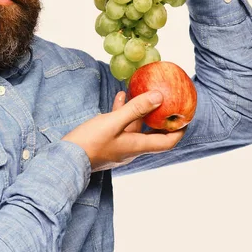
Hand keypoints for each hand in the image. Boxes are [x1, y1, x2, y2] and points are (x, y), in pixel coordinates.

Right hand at [62, 91, 184, 171]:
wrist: (66, 159)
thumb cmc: (90, 142)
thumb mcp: (114, 122)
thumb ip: (136, 109)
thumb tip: (159, 97)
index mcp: (137, 146)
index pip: (167, 142)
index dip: (179, 131)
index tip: (186, 117)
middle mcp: (131, 149)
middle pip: (151, 133)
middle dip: (158, 116)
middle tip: (166, 100)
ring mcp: (118, 147)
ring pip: (133, 127)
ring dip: (137, 110)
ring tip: (138, 92)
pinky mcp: (106, 143)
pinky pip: (120, 127)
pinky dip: (122, 113)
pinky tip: (119, 98)